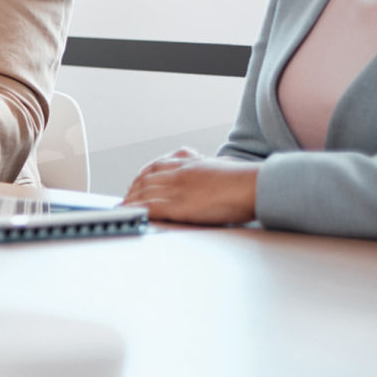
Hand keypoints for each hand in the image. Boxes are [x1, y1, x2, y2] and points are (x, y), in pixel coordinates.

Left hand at [122, 147, 260, 224]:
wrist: (253, 184)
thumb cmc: (245, 178)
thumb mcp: (223, 167)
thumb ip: (212, 169)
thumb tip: (217, 172)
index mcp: (190, 162)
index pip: (158, 165)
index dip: (144, 174)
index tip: (138, 181)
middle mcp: (179, 172)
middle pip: (147, 179)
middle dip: (134, 188)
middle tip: (126, 197)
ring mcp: (177, 187)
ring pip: (145, 192)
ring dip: (131, 200)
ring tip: (123, 207)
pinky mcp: (178, 204)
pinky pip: (151, 206)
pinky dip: (137, 210)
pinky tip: (130, 213)